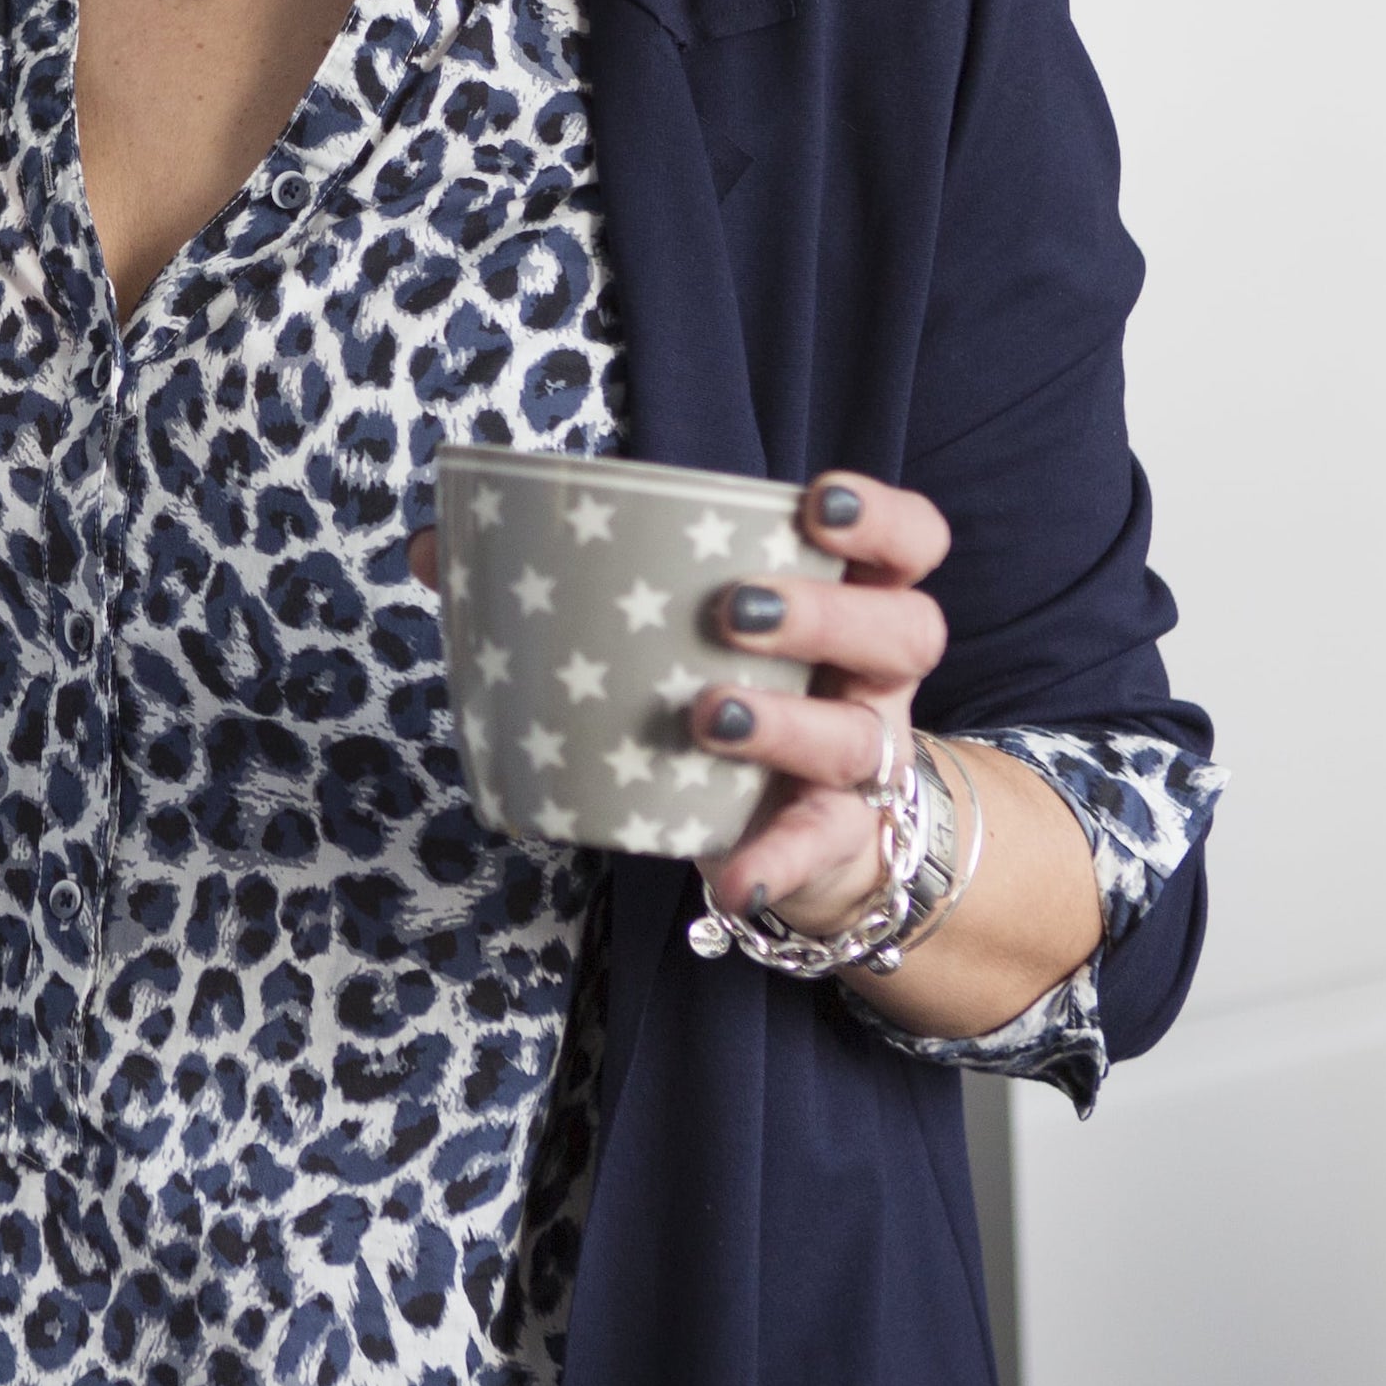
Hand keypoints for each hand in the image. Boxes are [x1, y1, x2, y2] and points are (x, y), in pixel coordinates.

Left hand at [679, 472, 951, 936]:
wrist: (795, 825)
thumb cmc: (742, 685)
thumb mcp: (712, 628)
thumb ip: (635, 580)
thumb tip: (474, 543)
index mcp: (858, 603)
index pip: (911, 545)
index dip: (881, 519)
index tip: (816, 505)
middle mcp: (877, 679)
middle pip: (907, 633)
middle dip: (825, 614)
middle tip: (733, 609)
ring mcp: (864, 763)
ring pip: (858, 739)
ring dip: (786, 725)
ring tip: (708, 717)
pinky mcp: (833, 839)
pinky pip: (816, 850)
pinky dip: (776, 864)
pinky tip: (734, 880)